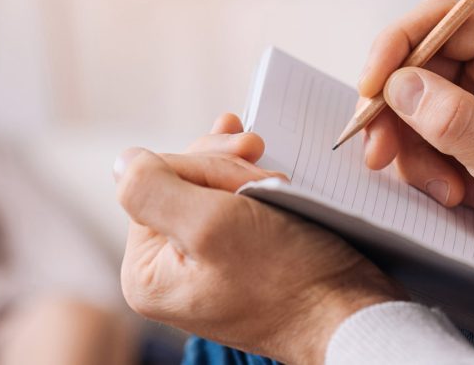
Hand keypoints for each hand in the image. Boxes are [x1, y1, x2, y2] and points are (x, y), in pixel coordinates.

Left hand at [114, 115, 405, 363]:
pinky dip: (251, 185)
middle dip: (222, 167)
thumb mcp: (210, 225)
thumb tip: (122, 160)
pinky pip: (231, 205)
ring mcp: (201, 266)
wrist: (351, 313)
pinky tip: (265, 172)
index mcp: (145, 272)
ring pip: (207, 188)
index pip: (153, 183)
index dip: (200, 165)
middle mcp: (166, 272)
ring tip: (276, 179)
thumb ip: (152, 189)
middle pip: (178, 183)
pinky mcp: (235, 259)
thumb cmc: (289, 279)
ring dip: (242, 173)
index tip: (246, 166)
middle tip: (262, 159)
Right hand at [357, 0, 473, 293]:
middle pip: (421, 65)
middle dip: (396, 114)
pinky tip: (453, 193)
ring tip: (444, 191)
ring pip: (420, 104)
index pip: (442, 20)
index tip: (368, 92)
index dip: (394, 48)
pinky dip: (429, 164)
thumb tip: (398, 85)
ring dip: (415, 149)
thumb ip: (453, 121)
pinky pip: (433, 133)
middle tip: (379, 157)